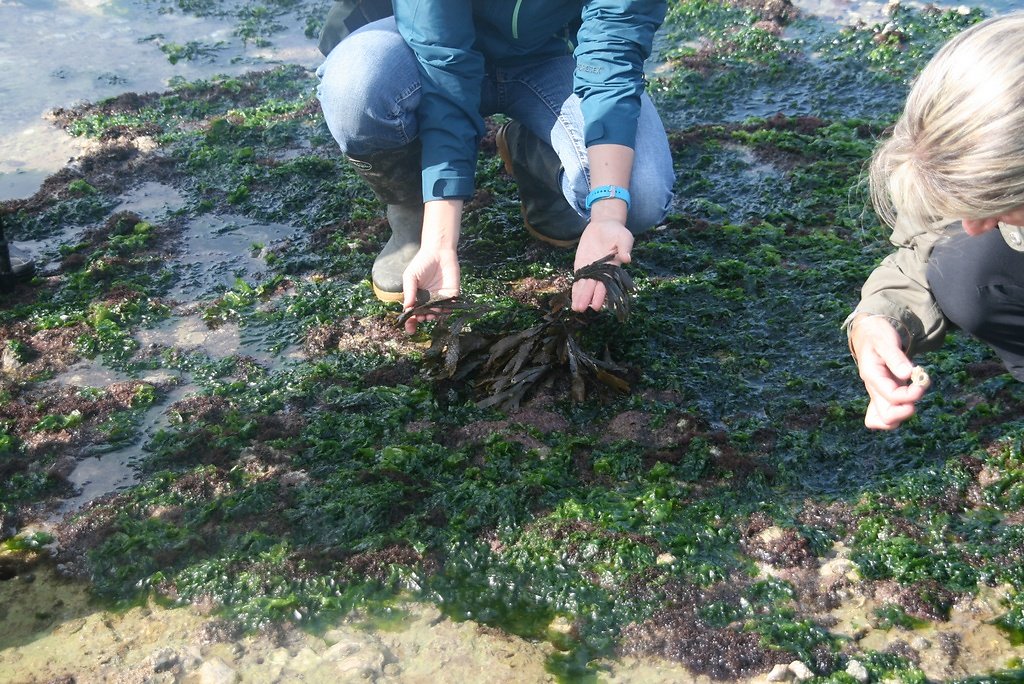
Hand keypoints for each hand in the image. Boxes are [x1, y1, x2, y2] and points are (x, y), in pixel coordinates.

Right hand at [401, 246, 459, 333]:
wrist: (439, 251)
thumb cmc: (422, 263)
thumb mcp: (410, 276)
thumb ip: (409, 292)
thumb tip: (408, 309)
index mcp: (416, 298)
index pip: (413, 314)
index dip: (411, 323)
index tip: (410, 330)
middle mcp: (428, 301)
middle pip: (425, 316)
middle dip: (423, 319)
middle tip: (422, 316)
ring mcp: (440, 299)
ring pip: (437, 313)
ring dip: (434, 316)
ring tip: (431, 312)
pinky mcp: (452, 295)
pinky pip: (450, 307)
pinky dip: (446, 310)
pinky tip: (442, 309)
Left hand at [571, 219, 633, 311]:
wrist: (604, 225)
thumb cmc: (617, 232)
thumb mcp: (624, 237)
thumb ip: (625, 247)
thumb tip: (627, 259)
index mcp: (612, 268)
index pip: (606, 284)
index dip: (600, 295)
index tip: (596, 305)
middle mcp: (601, 272)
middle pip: (593, 287)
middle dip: (586, 298)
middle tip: (580, 309)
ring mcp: (590, 269)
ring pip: (584, 285)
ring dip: (580, 296)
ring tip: (576, 308)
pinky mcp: (581, 264)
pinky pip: (578, 277)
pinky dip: (575, 287)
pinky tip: (572, 297)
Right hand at [849, 314, 926, 429]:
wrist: (868, 333)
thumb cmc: (877, 335)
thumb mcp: (885, 341)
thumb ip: (895, 358)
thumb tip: (907, 374)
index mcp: (872, 375)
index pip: (891, 396)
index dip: (910, 394)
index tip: (922, 383)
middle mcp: (874, 388)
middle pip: (885, 416)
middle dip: (904, 412)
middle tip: (918, 392)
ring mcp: (879, 393)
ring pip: (886, 419)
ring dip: (903, 413)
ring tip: (915, 392)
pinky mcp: (885, 393)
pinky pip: (886, 414)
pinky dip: (898, 413)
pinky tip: (909, 400)